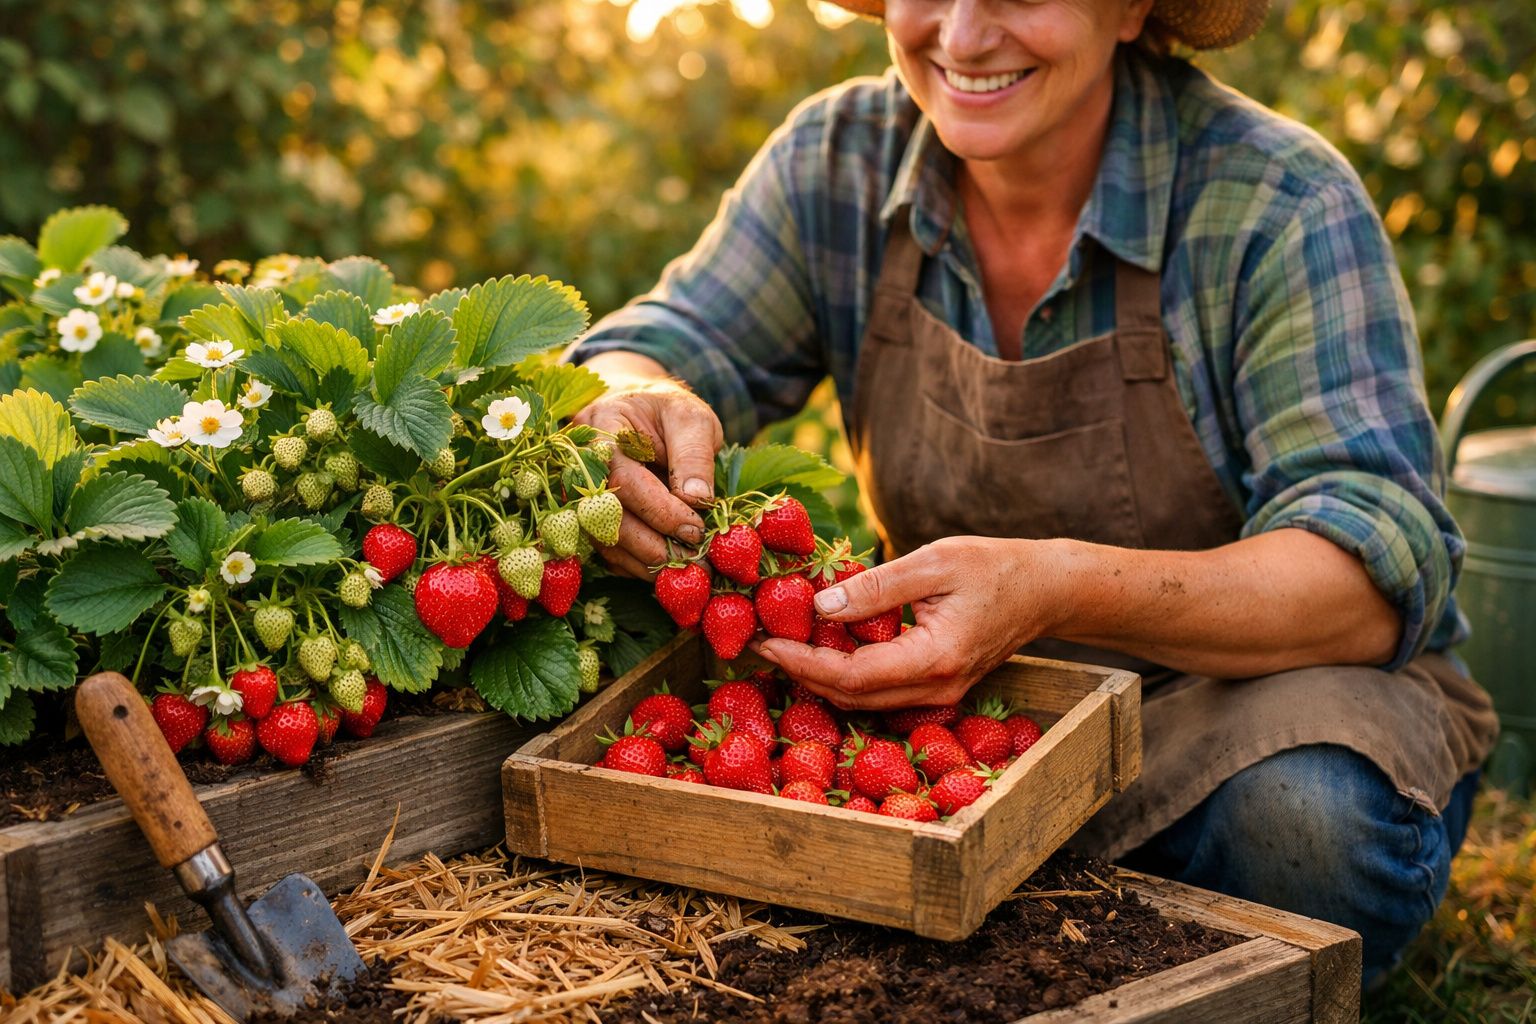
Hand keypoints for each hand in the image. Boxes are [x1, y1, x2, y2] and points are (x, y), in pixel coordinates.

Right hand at [573, 378, 724, 577]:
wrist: (643, 415)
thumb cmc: (669, 415)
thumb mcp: (691, 419)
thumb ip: (694, 455)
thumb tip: (696, 499)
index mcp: (602, 428)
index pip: (623, 478)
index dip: (659, 509)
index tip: (695, 528)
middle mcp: (580, 464)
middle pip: (608, 516)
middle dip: (653, 545)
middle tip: (695, 560)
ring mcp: (579, 495)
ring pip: (605, 541)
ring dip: (646, 562)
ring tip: (687, 569)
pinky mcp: (589, 519)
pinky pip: (608, 551)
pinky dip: (637, 565)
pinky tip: (667, 567)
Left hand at [751, 537, 1067, 709]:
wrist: (1045, 590)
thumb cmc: (993, 566)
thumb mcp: (932, 562)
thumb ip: (876, 587)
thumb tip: (820, 604)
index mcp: (935, 659)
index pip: (852, 676)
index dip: (801, 661)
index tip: (763, 639)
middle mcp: (936, 690)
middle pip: (851, 697)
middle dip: (799, 672)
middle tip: (757, 642)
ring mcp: (938, 696)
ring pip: (863, 700)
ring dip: (818, 676)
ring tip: (780, 641)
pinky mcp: (936, 689)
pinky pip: (879, 691)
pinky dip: (844, 674)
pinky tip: (821, 646)